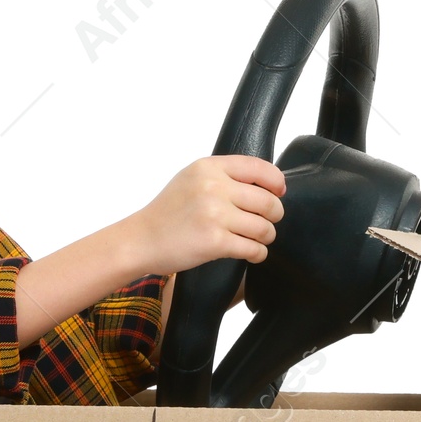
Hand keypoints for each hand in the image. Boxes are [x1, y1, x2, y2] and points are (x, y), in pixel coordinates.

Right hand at [123, 155, 285, 276]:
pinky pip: (253, 248)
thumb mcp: (191, 178)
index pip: (259, 168)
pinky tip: (252, 253)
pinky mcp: (215, 242)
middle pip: (268, 201)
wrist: (142, 239)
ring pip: (264, 227)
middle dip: (274, 215)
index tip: (278, 193)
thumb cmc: (168, 212)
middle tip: (267, 223)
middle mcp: (214, 187)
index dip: (276, 183)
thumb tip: (265, 183)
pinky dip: (258, 253)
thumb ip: (223, 175)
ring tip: (258, 240)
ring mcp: (215, 215)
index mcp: (209, 167)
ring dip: (267, 236)